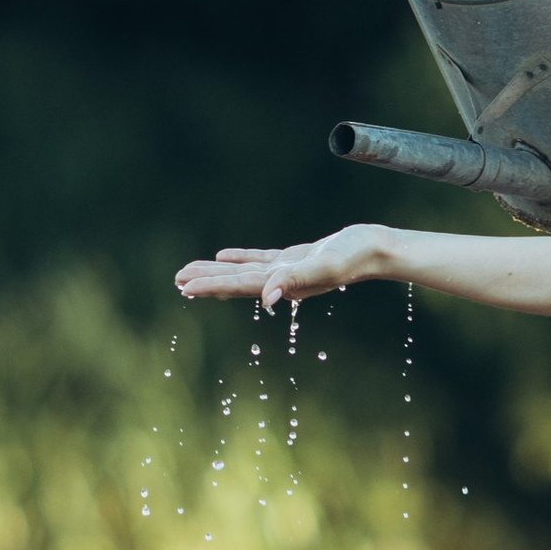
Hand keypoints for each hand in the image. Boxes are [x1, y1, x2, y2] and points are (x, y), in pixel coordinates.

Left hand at [174, 227, 394, 309]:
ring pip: (243, 271)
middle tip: (176, 280)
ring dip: (216, 271)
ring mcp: (285, 271)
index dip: (211, 285)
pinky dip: (239, 258)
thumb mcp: (322, 267)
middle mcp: (280, 282)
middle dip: (205, 280)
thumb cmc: (352, 258)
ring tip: (190, 271)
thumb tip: (266, 299)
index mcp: (282, 284)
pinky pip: (259, 259)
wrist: (375, 250)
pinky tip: (223, 255)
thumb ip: (293, 281)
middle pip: (235, 281)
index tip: (184, 287)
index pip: (239, 286)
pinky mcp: (292, 259)